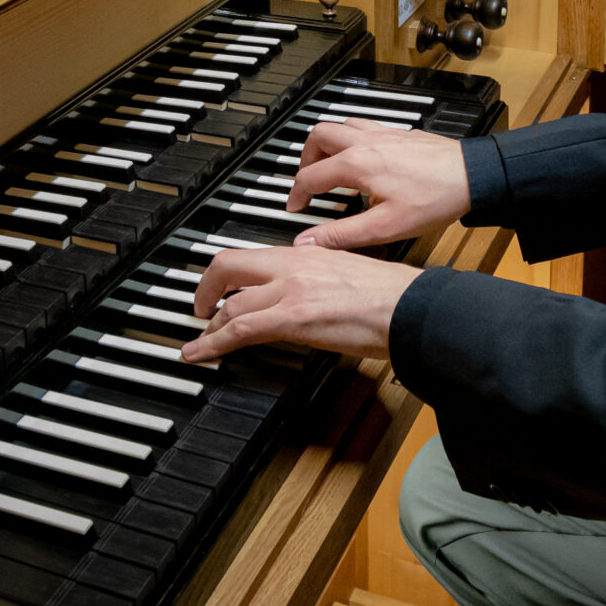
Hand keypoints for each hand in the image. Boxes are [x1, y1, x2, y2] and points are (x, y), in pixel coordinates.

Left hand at [182, 245, 421, 361]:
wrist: (408, 308)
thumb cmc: (391, 295)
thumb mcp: (347, 271)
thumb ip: (318, 275)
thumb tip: (304, 290)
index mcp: (307, 252)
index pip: (251, 255)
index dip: (224, 272)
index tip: (217, 286)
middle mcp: (293, 265)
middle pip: (228, 268)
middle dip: (204, 291)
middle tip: (198, 310)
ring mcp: (291, 291)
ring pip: (231, 305)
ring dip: (208, 328)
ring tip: (198, 343)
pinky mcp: (294, 318)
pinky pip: (241, 330)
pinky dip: (213, 343)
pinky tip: (202, 353)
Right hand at [284, 119, 471, 249]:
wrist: (472, 177)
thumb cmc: (435, 199)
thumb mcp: (384, 227)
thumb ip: (341, 235)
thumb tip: (308, 243)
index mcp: (357, 164)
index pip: (310, 176)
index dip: (296, 194)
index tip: (295, 207)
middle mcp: (366, 142)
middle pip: (319, 137)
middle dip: (306, 159)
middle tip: (307, 180)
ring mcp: (384, 134)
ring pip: (342, 125)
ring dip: (329, 144)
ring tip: (329, 165)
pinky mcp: (400, 133)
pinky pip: (365, 126)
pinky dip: (353, 139)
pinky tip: (363, 157)